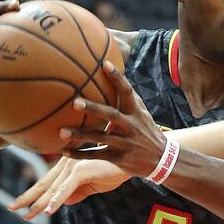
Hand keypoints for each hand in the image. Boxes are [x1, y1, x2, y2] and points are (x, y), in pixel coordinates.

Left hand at [7, 156, 129, 217]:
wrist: (132, 159)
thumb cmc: (114, 168)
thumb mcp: (93, 184)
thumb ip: (78, 192)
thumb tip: (62, 203)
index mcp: (68, 166)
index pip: (47, 183)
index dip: (32, 194)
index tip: (19, 205)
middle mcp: (67, 163)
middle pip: (44, 184)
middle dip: (27, 197)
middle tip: (11, 208)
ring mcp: (74, 165)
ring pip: (53, 189)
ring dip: (40, 203)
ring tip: (27, 214)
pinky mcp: (82, 170)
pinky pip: (66, 189)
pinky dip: (57, 201)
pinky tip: (49, 211)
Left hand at [59, 61, 167, 178]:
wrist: (161, 159)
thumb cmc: (146, 131)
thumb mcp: (142, 113)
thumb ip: (130, 98)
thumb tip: (118, 75)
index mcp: (136, 112)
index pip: (127, 92)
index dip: (117, 78)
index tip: (105, 64)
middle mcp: (131, 126)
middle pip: (111, 115)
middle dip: (94, 108)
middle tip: (75, 102)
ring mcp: (124, 143)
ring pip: (100, 138)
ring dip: (81, 135)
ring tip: (62, 131)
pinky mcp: (119, 158)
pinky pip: (96, 156)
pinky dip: (79, 154)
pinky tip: (64, 152)